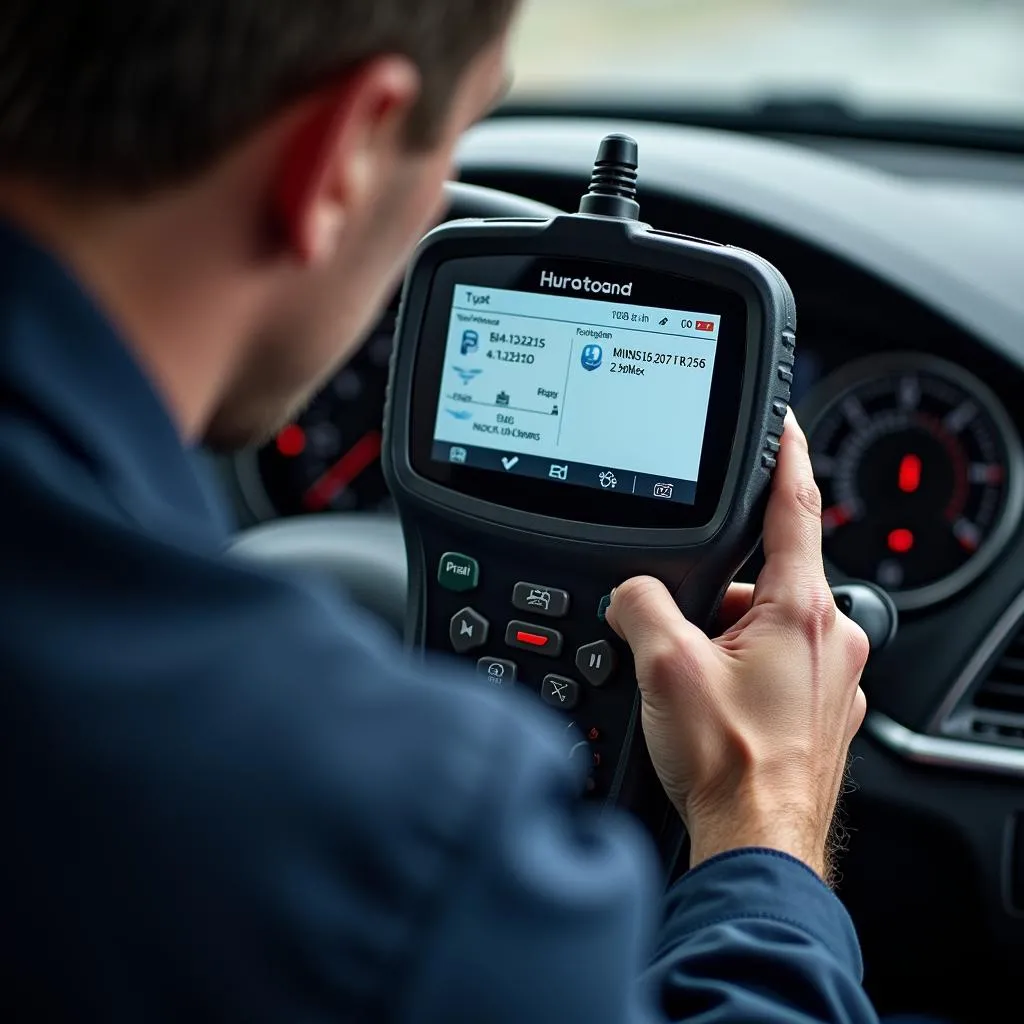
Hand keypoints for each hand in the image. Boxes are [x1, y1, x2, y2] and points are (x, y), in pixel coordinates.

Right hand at [605, 411, 868, 880]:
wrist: (757, 843)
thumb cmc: (731, 764)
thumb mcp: (665, 668)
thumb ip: (640, 605)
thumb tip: (630, 593)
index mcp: (800, 611)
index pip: (796, 509)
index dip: (786, 458)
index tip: (782, 423)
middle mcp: (830, 640)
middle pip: (763, 578)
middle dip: (716, 591)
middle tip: (676, 632)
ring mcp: (830, 678)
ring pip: (764, 626)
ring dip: (723, 637)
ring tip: (690, 688)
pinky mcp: (819, 710)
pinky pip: (774, 665)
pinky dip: (741, 670)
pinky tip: (712, 709)